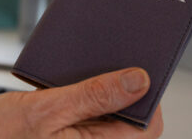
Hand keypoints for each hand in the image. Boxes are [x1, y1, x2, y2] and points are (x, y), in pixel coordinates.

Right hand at [0, 68, 162, 138]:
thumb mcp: (45, 110)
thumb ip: (94, 96)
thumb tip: (139, 81)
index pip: (147, 128)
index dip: (145, 97)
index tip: (132, 67)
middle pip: (128, 121)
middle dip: (118, 91)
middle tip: (101, 63)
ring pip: (106, 119)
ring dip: (96, 94)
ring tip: (75, 74)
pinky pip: (85, 121)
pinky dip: (79, 101)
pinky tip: (62, 87)